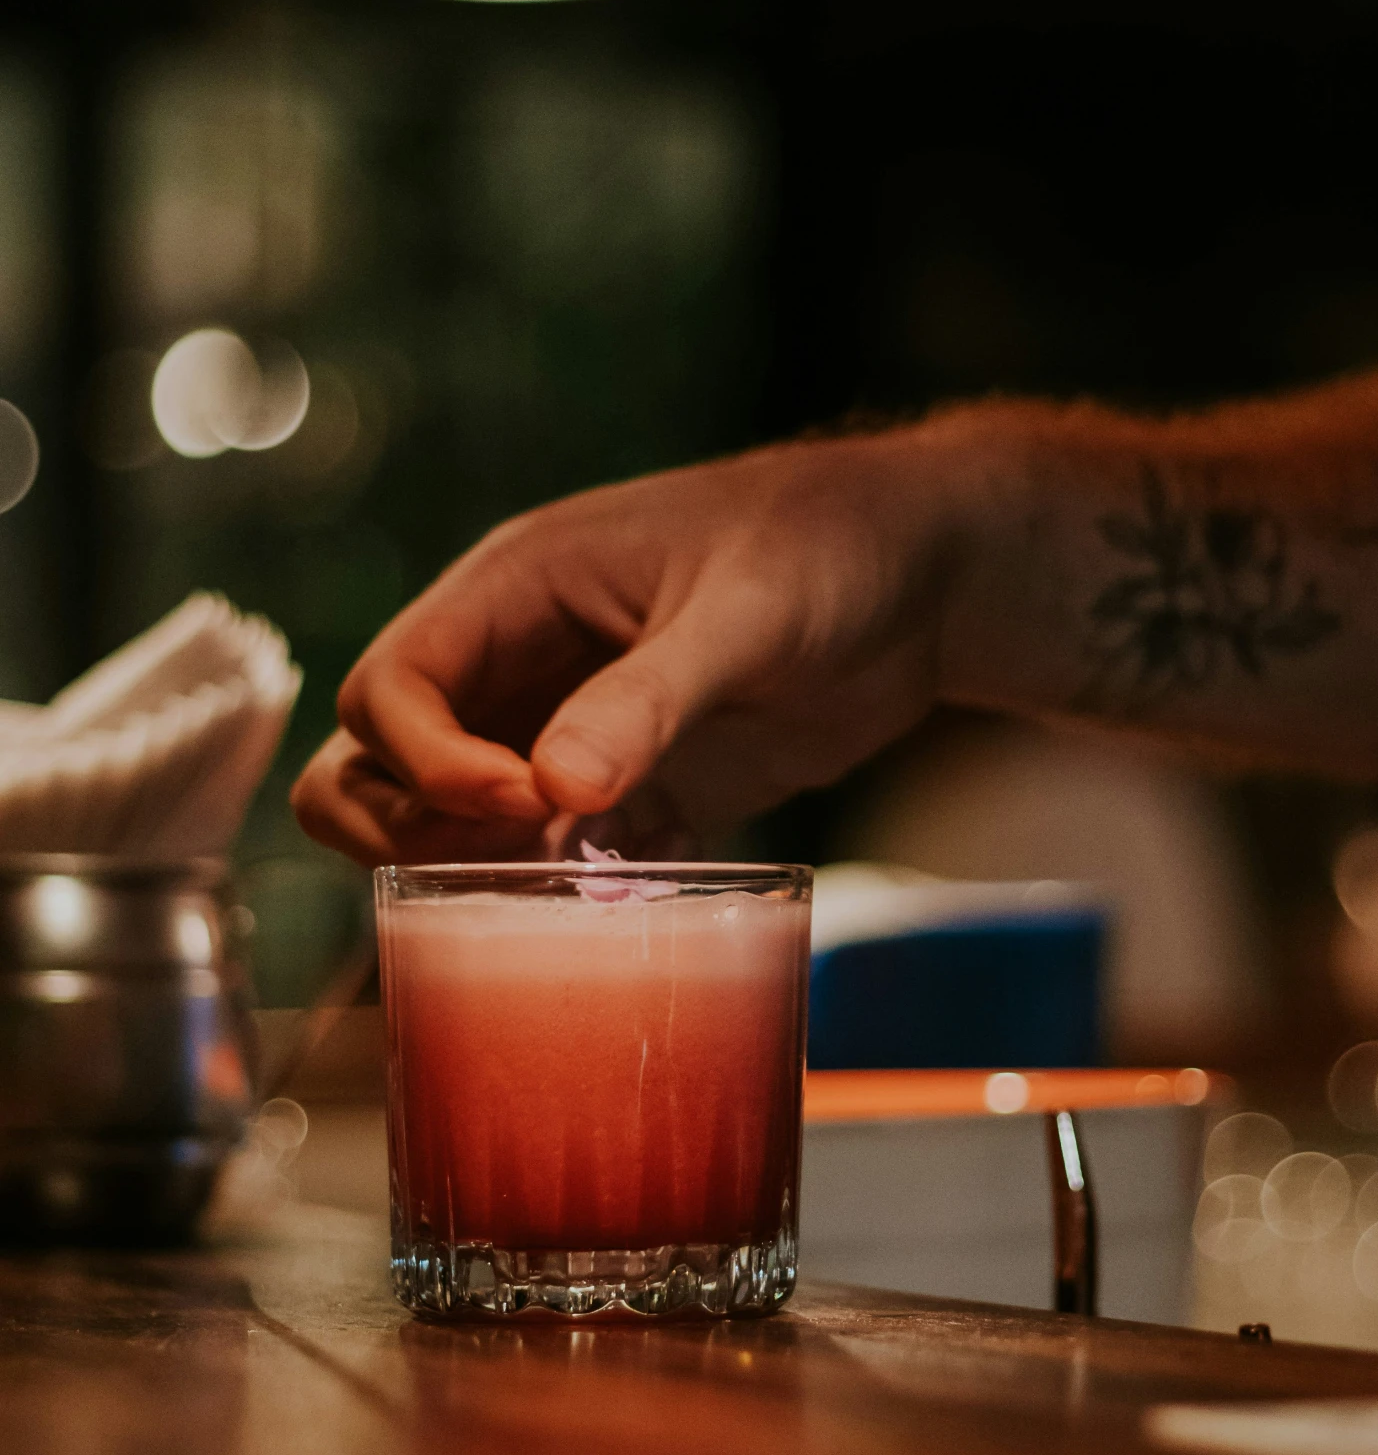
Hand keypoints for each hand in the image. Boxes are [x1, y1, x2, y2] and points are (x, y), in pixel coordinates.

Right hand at [291, 427, 976, 864]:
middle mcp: (518, 660)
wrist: (925, 576)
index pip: (392, 685)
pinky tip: (632, 906)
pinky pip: (550, 857)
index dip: (424, 760)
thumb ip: (649, 697)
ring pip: (445, 818)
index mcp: (516, 588)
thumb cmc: (829, 548)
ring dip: (471, 872)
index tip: (522, 804)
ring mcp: (566, 729)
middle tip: (506, 864)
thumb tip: (554, 793)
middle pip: (375, 759)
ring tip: (561, 897)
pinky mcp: (631, 787)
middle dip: (403, 826)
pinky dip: (563, 894)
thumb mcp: (745, 612)